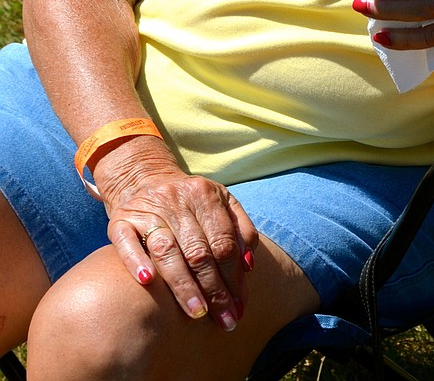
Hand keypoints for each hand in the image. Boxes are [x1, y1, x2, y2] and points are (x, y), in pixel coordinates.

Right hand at [102, 145, 257, 330]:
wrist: (144, 178)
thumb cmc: (190, 203)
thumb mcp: (221, 203)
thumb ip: (241, 229)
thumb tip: (249, 266)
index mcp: (205, 194)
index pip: (224, 241)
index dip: (234, 277)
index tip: (239, 307)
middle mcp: (176, 199)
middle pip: (199, 250)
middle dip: (214, 290)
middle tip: (225, 320)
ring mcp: (147, 209)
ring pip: (167, 250)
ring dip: (183, 285)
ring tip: (197, 313)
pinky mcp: (120, 220)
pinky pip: (127, 242)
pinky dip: (137, 261)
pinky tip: (148, 282)